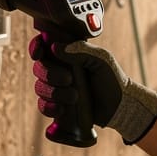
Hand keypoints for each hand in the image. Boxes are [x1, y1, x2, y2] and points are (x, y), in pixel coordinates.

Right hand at [29, 35, 156, 143]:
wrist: (120, 106)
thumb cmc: (112, 79)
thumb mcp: (102, 59)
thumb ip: (81, 50)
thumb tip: (55, 47)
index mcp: (67, 54)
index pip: (43, 46)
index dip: (36, 48)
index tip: (39, 54)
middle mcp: (59, 69)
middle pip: (39, 68)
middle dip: (50, 74)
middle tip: (69, 79)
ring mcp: (57, 88)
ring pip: (40, 87)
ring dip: (54, 92)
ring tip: (74, 97)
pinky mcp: (58, 106)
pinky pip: (43, 106)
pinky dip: (48, 107)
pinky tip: (61, 109)